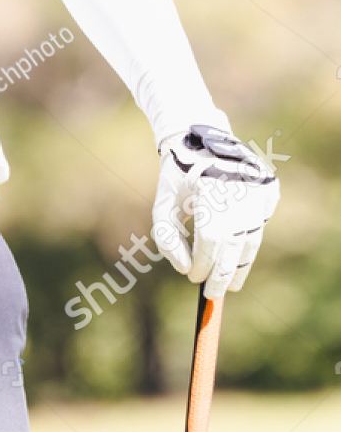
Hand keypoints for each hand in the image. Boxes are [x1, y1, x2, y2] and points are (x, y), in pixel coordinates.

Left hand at [152, 124, 279, 297]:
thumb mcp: (162, 203)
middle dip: (224, 271)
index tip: (194, 279)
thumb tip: (184, 269)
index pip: (211, 234)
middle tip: (214, 293)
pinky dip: (248, 244)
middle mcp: (239, 182)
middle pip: (235, 240)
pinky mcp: (269, 188)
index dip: (203, 261)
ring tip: (229, 285)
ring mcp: (259, 184)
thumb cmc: (178, 176)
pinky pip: (260, 225)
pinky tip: (235, 254)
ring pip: (253, 236)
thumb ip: (167, 237)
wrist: (202, 138)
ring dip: (240, 264)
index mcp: (209, 182)